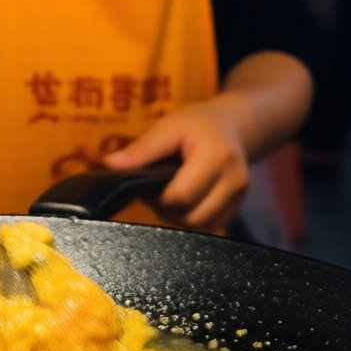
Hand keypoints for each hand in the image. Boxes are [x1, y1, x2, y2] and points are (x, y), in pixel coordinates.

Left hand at [102, 99, 248, 232]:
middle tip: (157, 190)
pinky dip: (192, 218)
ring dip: (179, 217)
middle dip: (167, 209)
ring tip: (170, 195)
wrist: (233, 125)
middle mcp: (234, 180)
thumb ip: (142, 149)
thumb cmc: (197, 123)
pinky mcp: (238, 208)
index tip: (149, 182)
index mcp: (217, 157)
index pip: (181, 196)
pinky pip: (210, 226)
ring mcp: (240, 197)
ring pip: (201, 226)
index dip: (158, 197)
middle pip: (192, 217)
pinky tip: (185, 201)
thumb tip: (110, 165)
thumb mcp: (168, 127)